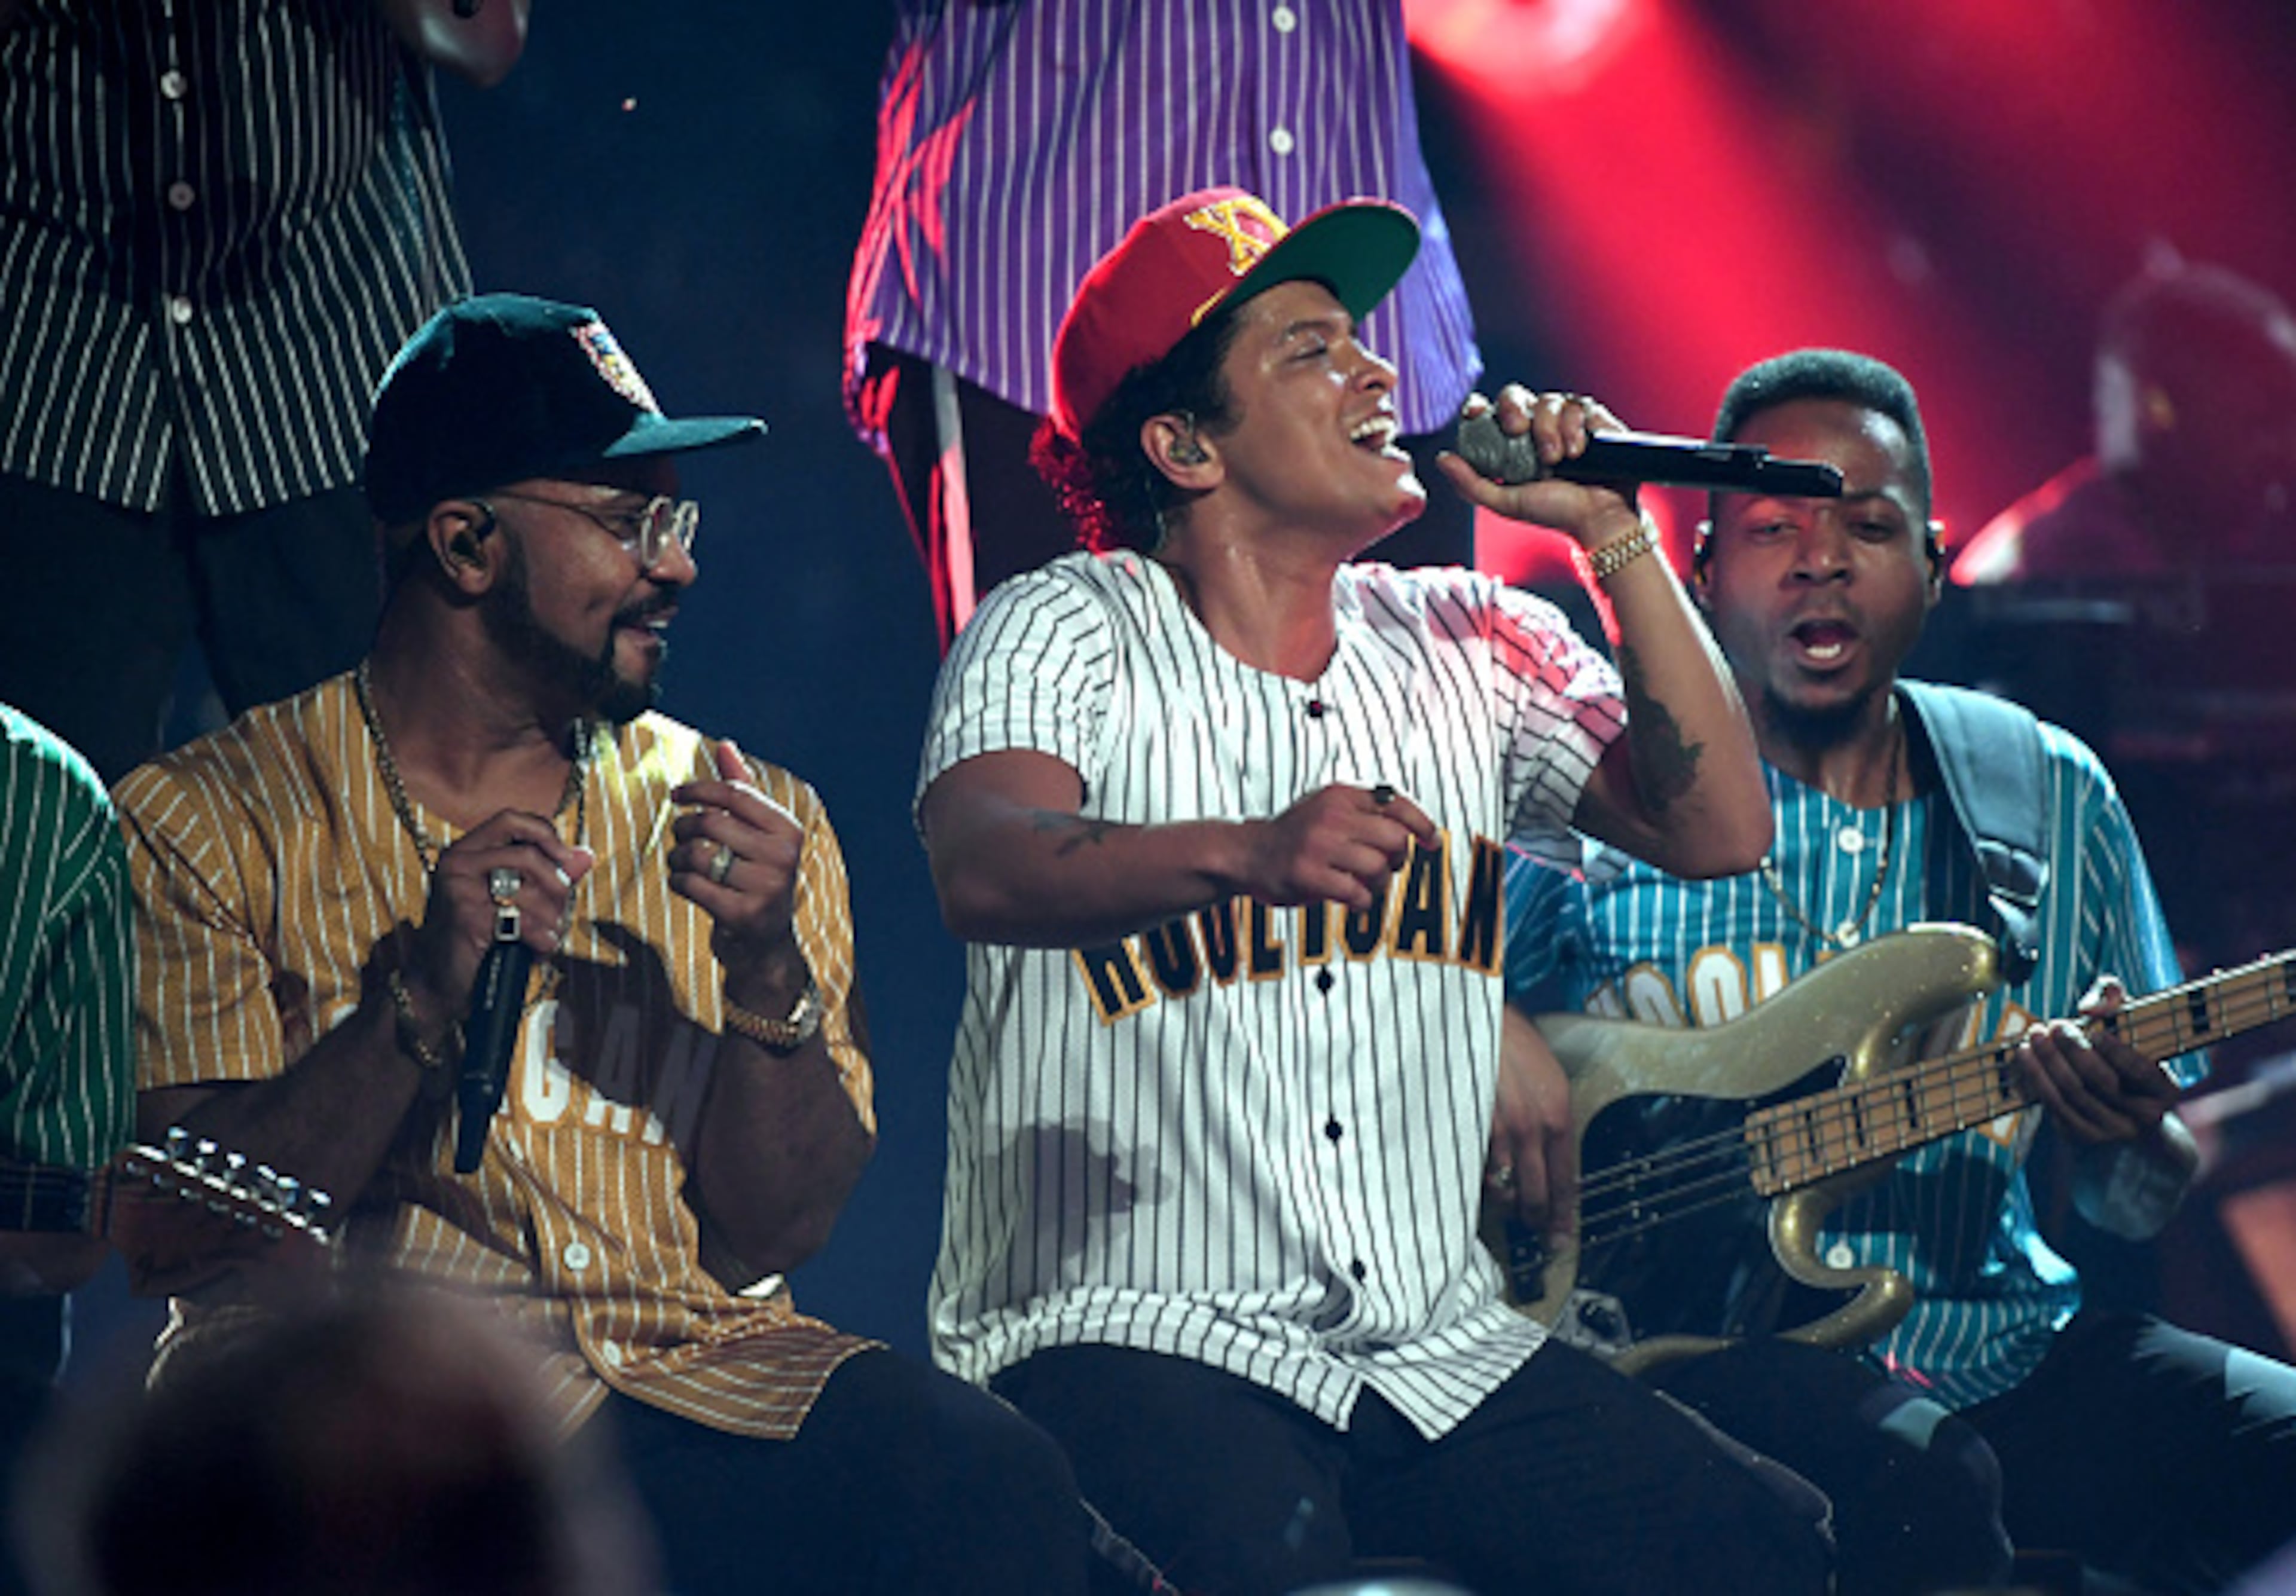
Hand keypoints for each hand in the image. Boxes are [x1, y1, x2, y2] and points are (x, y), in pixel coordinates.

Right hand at [406, 811, 592, 1023]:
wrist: (440, 982)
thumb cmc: (481, 938)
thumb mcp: (515, 900)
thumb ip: (548, 875)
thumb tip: (585, 855)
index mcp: (467, 850)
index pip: (512, 819)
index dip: (546, 834)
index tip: (565, 858)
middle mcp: (458, 862)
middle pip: (528, 855)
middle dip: (556, 886)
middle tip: (559, 911)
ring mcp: (459, 889)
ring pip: (530, 891)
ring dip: (552, 919)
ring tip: (549, 934)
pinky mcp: (467, 918)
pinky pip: (523, 921)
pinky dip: (541, 938)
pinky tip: (539, 949)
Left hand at [670, 740, 806, 990]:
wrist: (766, 944)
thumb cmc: (755, 877)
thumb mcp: (756, 833)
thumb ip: (743, 789)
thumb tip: (726, 744)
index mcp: (789, 830)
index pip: (735, 794)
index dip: (699, 789)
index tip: (676, 795)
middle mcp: (783, 857)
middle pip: (712, 823)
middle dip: (684, 827)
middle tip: (679, 836)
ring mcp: (766, 887)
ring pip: (699, 854)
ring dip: (677, 856)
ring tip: (680, 861)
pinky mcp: (743, 914)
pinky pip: (692, 884)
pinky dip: (678, 881)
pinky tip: (684, 883)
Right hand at [1236, 782, 1437, 911]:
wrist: (1246, 854)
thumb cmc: (1292, 837)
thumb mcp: (1326, 809)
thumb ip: (1364, 814)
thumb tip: (1412, 831)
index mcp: (1340, 796)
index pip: (1396, 804)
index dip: (1421, 824)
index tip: (1432, 840)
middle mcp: (1331, 816)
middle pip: (1394, 839)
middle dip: (1398, 858)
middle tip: (1387, 867)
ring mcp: (1319, 845)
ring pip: (1379, 867)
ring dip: (1379, 883)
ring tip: (1363, 884)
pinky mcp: (1309, 875)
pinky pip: (1358, 892)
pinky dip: (1362, 901)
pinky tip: (1352, 899)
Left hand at [1435, 387, 1646, 549]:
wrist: (1599, 518)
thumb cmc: (1554, 512)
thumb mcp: (1506, 501)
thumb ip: (1471, 484)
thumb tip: (1442, 458)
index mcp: (1513, 443)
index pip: (1490, 412)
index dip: (1479, 406)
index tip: (1473, 412)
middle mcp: (1537, 426)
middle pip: (1515, 395)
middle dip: (1513, 409)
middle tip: (1517, 431)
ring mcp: (1565, 420)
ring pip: (1548, 400)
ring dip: (1549, 429)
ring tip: (1556, 459)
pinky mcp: (1593, 419)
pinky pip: (1578, 405)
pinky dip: (1574, 427)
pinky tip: (1577, 451)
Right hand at [1490, 1008, 1578, 1240]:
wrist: (1472, 1012)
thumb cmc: (1510, 1039)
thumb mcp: (1547, 1077)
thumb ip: (1550, 1121)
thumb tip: (1548, 1161)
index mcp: (1557, 1114)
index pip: (1565, 1181)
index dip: (1563, 1215)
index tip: (1561, 1236)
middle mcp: (1530, 1127)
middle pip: (1533, 1194)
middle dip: (1533, 1218)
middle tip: (1532, 1229)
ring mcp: (1495, 1130)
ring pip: (1500, 1189)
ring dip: (1501, 1201)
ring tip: (1502, 1202)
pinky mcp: (1465, 1127)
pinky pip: (1473, 1170)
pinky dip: (1476, 1180)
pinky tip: (1476, 1180)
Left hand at [2014, 976, 2180, 1144]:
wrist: (2126, 1109)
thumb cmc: (2124, 1056)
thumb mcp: (2129, 1026)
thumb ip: (2114, 1001)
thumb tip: (2090, 1007)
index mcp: (2163, 1089)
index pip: (2140, 1071)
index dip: (2116, 1052)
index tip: (2096, 1032)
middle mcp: (2141, 1115)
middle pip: (2100, 1082)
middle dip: (2072, 1050)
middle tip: (2055, 1026)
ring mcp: (2111, 1130)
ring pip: (2072, 1095)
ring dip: (2047, 1062)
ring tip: (2034, 1037)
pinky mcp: (2082, 1135)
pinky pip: (2054, 1108)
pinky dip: (2037, 1080)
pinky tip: (2026, 1057)